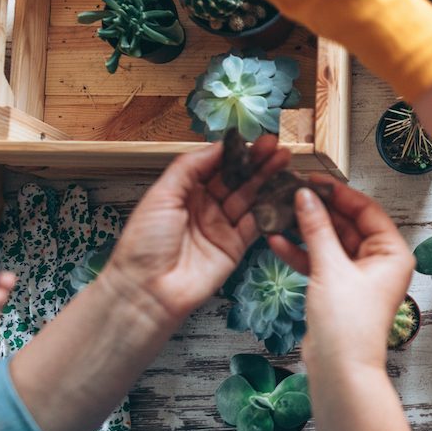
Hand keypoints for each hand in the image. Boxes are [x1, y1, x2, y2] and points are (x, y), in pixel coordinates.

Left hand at [102, 136, 286, 323]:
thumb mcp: (162, 195)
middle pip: (237, 179)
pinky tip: (284, 194)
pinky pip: (257, 224)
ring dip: (268, 181)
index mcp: (185, 190)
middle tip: (277, 148)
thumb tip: (218, 146)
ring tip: (285, 164)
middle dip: (258, 163)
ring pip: (250, 198)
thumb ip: (190, 167)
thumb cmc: (145, 242)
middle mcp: (205, 206)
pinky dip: (271, 210)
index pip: (217, 165)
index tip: (255, 140)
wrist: (148, 290)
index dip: (237, 152)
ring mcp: (222, 226)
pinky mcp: (235, 247)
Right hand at [269, 182, 413, 377]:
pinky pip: (320, 263)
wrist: (340, 370)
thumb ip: (316, 228)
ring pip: (330, 243)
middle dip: (317, 211)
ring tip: (278, 212)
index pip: (366, 210)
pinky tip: (276, 240)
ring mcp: (358, 277)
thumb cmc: (348, 324)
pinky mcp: (338, 290)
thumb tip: (304, 196)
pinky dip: (301, 253)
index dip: (338, 193)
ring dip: (305, 231)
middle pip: (346, 224)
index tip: (312, 179)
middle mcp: (379, 262)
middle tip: (290, 192)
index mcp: (392, 252)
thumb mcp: (330, 268)